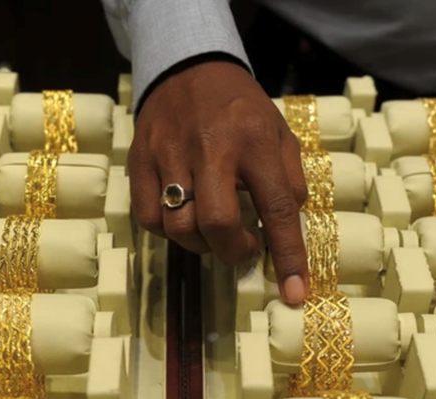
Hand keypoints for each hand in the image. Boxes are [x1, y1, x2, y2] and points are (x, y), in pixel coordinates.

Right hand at [130, 57, 309, 303]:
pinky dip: (169, 230)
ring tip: (213, 231)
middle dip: (233, 251)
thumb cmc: (240, 109)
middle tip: (244, 249)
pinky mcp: (140, 161)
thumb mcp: (280, 133)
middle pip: (216, 222)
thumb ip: (290, 180)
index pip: (277, 207)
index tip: (295, 293)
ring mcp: (169, 154)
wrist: (188, 68)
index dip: (289, 256)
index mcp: (254, 140)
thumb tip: (290, 229)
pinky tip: (183, 216)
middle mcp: (211, 148)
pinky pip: (150, 218)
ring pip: (178, 226)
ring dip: (201, 244)